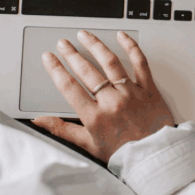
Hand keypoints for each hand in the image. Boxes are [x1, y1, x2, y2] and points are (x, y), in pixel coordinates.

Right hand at [32, 30, 175, 161]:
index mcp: (95, 117)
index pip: (69, 87)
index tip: (48, 57)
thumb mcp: (88, 145)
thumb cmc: (124, 154)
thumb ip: (62, 130)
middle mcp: (112, 102)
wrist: (156, 159)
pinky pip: (140, 62)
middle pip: (86, 71)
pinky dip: (131, 47)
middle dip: (71, 54)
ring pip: (110, 62)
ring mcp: (131, 93)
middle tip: (62, 43)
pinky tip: (121, 36)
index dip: (56, 69)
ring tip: (84, 35)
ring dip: (94, 45)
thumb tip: (39, 122)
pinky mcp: (149, 89)